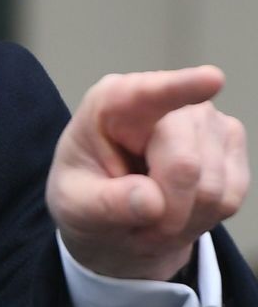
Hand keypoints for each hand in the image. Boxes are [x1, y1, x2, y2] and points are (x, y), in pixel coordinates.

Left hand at [46, 66, 248, 280]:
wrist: (111, 214)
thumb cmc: (84, 196)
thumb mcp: (75, 205)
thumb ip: (105, 203)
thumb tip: (152, 202)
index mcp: (111, 103)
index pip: (146, 94)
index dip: (180, 87)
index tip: (211, 79)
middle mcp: (164, 102)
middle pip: (184, 165)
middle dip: (166, 211)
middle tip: (138, 227)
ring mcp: (204, 120)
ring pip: (213, 188)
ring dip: (184, 219)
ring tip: (153, 216)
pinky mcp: (230, 143)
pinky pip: (231, 198)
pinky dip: (205, 218)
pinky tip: (180, 210)